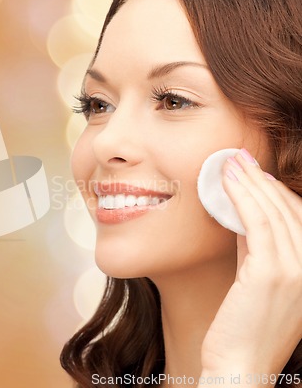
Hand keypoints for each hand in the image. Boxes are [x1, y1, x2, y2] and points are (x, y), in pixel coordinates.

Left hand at [199, 148, 301, 386]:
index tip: (254, 171)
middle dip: (262, 179)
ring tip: (230, 162)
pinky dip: (243, 197)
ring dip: (250, 182)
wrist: (240, 366)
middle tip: (239, 157)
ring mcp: (298, 271)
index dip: (276, 190)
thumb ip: (256, 247)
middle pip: (289, 210)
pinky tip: (228, 182)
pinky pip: (257, 223)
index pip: (299, 218)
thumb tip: (242, 213)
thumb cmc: (244, 324)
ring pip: (274, 212)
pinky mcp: (273, 273)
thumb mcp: (257, 278)